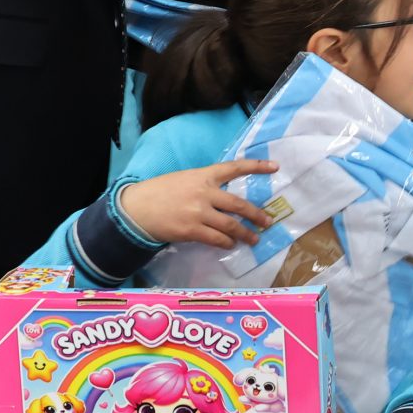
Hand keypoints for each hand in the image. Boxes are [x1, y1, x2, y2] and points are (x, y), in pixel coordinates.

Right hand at [115, 159, 278, 248]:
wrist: (137, 208)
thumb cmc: (161, 192)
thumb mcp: (184, 179)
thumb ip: (205, 185)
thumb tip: (224, 200)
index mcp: (203, 175)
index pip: (234, 168)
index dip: (257, 167)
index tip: (275, 167)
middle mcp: (204, 192)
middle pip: (238, 204)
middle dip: (256, 214)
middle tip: (268, 221)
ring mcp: (199, 212)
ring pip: (230, 225)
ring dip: (245, 234)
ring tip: (254, 239)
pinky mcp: (192, 230)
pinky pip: (216, 239)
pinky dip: (226, 243)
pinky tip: (230, 245)